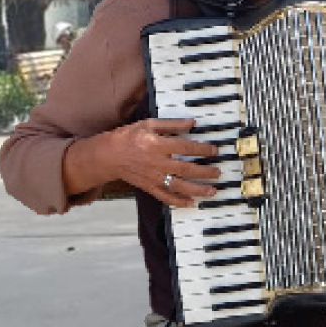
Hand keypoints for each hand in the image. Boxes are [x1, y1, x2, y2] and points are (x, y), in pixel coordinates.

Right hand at [98, 119, 221, 207]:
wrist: (108, 155)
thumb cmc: (128, 137)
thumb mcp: (148, 124)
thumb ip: (171, 124)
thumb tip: (192, 123)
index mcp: (157, 145)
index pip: (184, 147)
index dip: (201, 149)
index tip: (214, 150)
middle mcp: (156, 162)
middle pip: (185, 169)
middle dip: (204, 172)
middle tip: (218, 172)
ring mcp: (153, 177)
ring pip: (178, 186)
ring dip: (197, 189)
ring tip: (212, 191)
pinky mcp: (148, 186)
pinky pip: (165, 196)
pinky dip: (178, 201)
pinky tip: (191, 203)